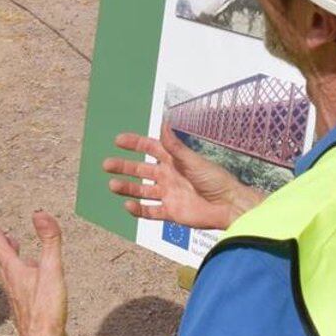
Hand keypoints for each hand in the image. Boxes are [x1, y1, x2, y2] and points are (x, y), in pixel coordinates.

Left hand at [0, 211, 68, 335]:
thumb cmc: (45, 309)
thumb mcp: (52, 268)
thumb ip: (49, 240)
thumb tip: (40, 214)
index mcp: (15, 273)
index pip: (3, 249)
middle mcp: (12, 286)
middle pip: (4, 263)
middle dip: (5, 249)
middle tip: (6, 239)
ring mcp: (17, 300)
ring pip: (11, 278)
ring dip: (13, 265)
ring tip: (20, 259)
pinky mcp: (26, 312)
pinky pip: (20, 291)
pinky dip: (23, 281)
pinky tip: (33, 287)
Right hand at [103, 126, 259, 231]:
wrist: (228, 205)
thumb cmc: (215, 179)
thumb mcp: (192, 160)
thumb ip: (175, 146)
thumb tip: (163, 122)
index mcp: (173, 160)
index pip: (150, 148)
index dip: (135, 143)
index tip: (118, 140)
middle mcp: (168, 176)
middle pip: (141, 169)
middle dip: (124, 166)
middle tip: (107, 164)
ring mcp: (168, 194)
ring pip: (141, 190)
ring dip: (127, 187)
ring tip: (112, 185)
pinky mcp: (171, 212)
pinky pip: (150, 211)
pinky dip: (138, 210)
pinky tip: (128, 206)